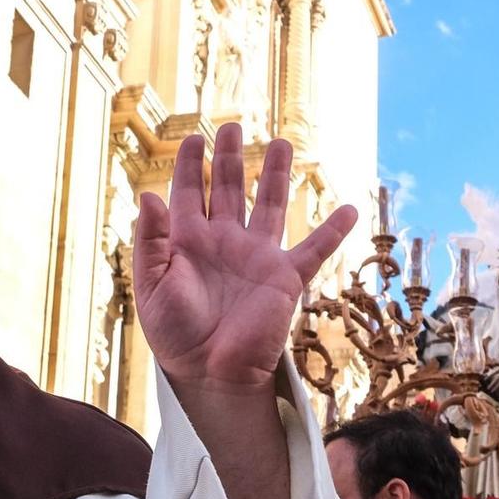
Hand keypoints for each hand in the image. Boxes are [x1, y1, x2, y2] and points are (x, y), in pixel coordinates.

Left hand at [134, 122, 357, 399]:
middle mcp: (224, 242)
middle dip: (230, 157)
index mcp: (189, 242)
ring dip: (275, 175)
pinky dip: (333, 231)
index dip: (191, 165)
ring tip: (281, 142)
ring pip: (270, 205)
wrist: (210, 371)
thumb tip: (149, 195)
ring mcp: (257, 257)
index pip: (190, 193)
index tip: (193, 138)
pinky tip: (349, 209)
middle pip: (230, 188)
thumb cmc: (175, 334)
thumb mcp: (152, 285)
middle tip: (231, 126)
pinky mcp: (285, 278)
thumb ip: (150, 241)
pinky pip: (314, 249)